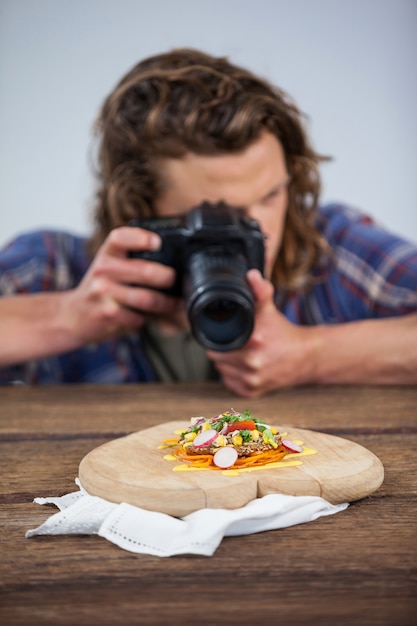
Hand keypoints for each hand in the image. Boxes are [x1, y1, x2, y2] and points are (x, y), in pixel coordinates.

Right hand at [61, 226, 183, 344]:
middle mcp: (102, 270)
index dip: (140, 238)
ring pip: (146, 298)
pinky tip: (149, 317)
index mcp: (106, 253)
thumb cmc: (101, 288)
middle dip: (167, 277)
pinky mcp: (107, 314)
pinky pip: (140, 317)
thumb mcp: (110, 265)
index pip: (120, 238)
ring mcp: (103, 293)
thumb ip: (132, 259)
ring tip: (175, 304)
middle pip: (144, 271)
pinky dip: (149, 319)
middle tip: (175, 281)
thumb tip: (172, 261)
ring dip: (166, 303)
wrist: (73, 315)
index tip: (157, 243)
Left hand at [207, 269, 315, 396]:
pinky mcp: (252, 392)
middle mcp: (252, 364)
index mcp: (253, 341)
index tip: (224, 332)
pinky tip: (244, 367)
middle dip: (222, 349)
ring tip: (240, 353)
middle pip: (216, 357)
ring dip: (226, 363)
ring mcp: (252, 380)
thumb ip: (260, 290)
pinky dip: (233, 376)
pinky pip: (230, 383)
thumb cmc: (283, 333)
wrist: (305, 357)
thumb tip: (251, 275)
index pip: (215, 342)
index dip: (216, 336)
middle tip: (234, 342)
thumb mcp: (269, 309)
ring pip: (222, 370)